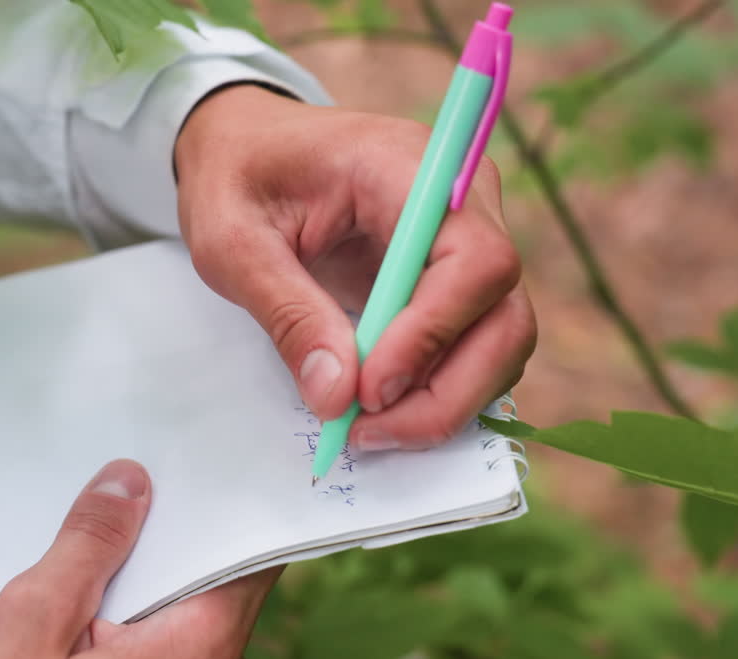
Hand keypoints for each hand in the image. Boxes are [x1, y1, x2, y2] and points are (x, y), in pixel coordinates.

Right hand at [0, 459, 276, 658]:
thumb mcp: (30, 624)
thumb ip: (87, 546)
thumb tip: (128, 485)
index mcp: (198, 650)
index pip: (250, 551)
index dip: (230, 500)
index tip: (207, 459)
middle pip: (216, 572)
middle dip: (169, 533)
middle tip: (125, 491)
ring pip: (186, 602)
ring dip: (145, 573)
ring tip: (93, 548)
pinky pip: (167, 635)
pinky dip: (135, 609)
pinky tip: (91, 600)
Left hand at [175, 86, 535, 450]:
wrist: (246, 147)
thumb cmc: (237, 177)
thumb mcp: (233, 241)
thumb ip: (287, 313)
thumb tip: (336, 396)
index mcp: (409, 167)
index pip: (473, 258)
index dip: (432, 335)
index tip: (368, 389)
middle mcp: (462, 200)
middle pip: (505, 312)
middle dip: (447, 391)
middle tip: (366, 432)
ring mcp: (467, 240)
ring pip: (501, 340)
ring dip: (445, 401)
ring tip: (363, 427)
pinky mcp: (454, 279)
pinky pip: (475, 346)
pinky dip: (438, 391)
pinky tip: (379, 410)